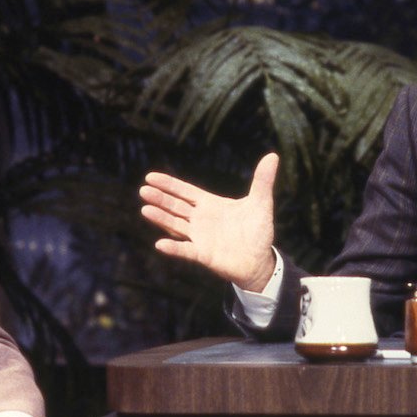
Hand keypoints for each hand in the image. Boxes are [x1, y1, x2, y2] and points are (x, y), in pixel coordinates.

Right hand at [140, 153, 278, 291]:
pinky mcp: (203, 255)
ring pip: (176, 225)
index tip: (150, 177)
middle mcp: (200, 220)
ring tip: (145, 210)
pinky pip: (186, 250)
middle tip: (143, 190)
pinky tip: (160, 244)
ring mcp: (200, 237)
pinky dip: (174, 248)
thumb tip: (273, 155)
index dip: (169, 184)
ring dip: (161, 218)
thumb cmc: (258, 231)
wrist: (260, 260)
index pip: (185, 192)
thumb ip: (263, 180)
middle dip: (160, 198)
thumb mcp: (261, 203)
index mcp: (210, 204)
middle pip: (176, 206)